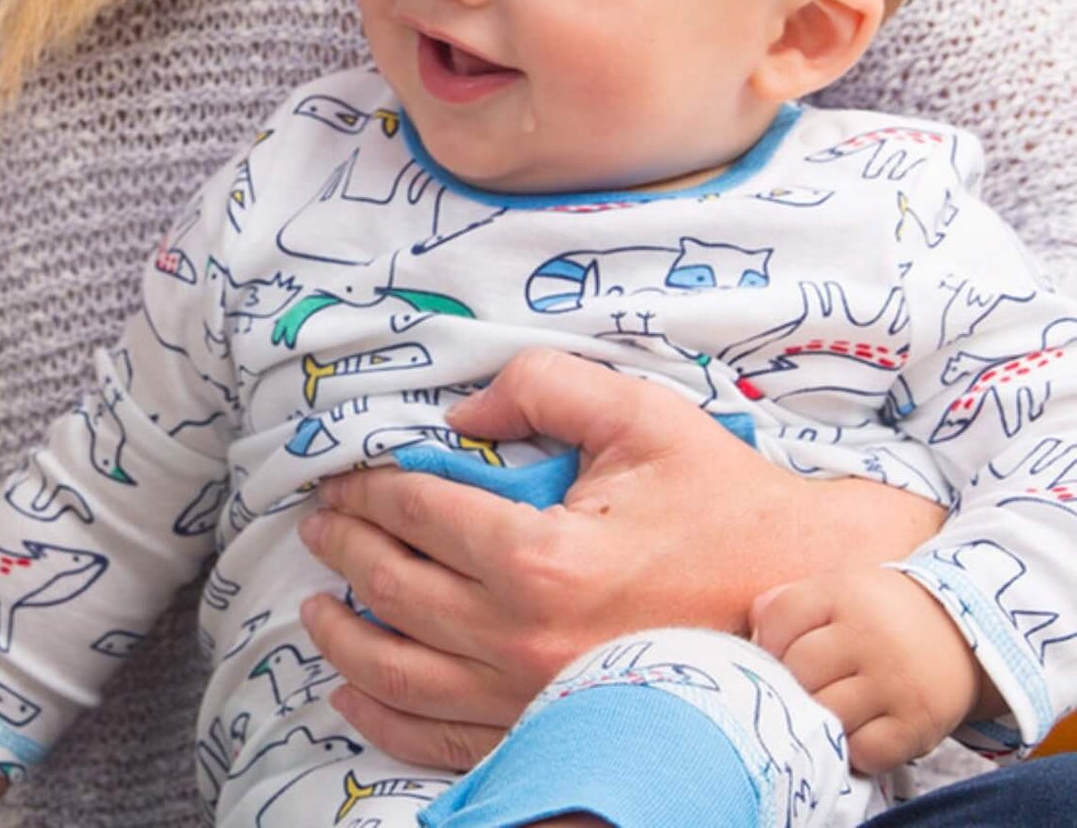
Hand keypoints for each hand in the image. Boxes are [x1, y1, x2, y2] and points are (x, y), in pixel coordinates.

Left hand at [297, 349, 944, 769]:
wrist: (808, 604)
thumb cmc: (726, 505)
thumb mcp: (639, 416)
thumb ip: (542, 384)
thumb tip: (465, 405)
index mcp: (543, 558)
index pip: (418, 515)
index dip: (368, 490)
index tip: (342, 475)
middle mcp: (527, 639)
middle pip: (396, 591)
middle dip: (343, 549)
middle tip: (318, 521)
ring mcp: (536, 701)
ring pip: (402, 677)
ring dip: (345, 638)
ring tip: (316, 604)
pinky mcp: (553, 737)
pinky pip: (445, 742)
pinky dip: (387, 720)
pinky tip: (357, 693)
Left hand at [753, 567, 990, 774]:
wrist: (959, 632)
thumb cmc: (875, 613)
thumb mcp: (834, 589)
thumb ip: (786, 603)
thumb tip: (750, 630)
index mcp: (842, 592)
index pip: (780, 619)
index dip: (767, 641)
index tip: (774, 653)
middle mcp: (870, 635)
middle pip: (801, 669)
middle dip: (791, 683)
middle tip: (800, 688)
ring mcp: (896, 682)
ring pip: (829, 713)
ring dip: (819, 718)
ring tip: (825, 709)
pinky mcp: (919, 724)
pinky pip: (867, 751)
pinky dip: (854, 750)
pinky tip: (857, 731)